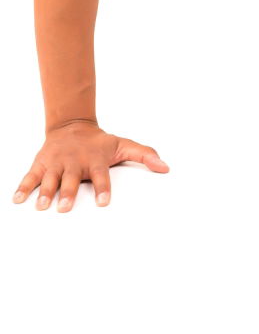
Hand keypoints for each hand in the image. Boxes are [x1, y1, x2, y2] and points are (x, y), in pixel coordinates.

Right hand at [11, 120, 169, 211]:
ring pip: (50, 179)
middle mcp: (75, 162)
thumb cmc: (100, 142)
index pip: (101, 175)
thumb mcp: (123, 145)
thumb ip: (145, 155)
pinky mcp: (41, 164)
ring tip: (42, 206)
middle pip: (72, 179)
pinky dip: (23, 187)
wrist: (72, 126)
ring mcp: (56, 163)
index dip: (102, 188)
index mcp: (95, 160)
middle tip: (66, 207)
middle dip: (69, 193)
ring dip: (45, 192)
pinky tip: (17, 200)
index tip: (104, 202)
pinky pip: (30, 176)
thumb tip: (166, 168)